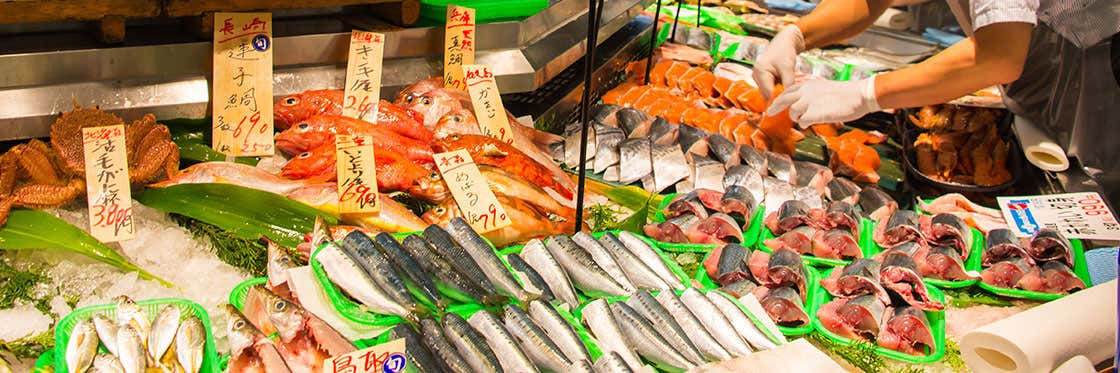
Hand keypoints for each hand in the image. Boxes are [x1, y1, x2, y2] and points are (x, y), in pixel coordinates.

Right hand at [752, 25, 804, 99]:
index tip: (789, 102)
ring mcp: (758, 78)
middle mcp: (756, 76)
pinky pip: (770, 89)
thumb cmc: (785, 52)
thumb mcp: (788, 67)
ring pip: (769, 93)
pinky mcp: (762, 79)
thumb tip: (789, 99)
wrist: (783, 42)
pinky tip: (784, 84)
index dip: (778, 99)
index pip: (768, 93)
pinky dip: (778, 89)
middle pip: (767, 94)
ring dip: (778, 93)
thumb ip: (788, 83)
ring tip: (788, 87)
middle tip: (791, 94)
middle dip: (778, 96)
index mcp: (759, 71)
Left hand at [765, 77, 880, 126]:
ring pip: (792, 113)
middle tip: (769, 114)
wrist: (858, 95)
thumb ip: (811, 94)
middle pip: (783, 100)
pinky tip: (810, 123)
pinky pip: (802, 122)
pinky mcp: (815, 113)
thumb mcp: (823, 88)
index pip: (787, 91)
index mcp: (807, 84)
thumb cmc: (844, 94)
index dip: (780, 99)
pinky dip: (804, 124)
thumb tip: (803, 104)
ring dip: (796, 118)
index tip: (774, 105)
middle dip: (775, 108)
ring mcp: (809, 102)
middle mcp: (805, 92)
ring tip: (804, 120)